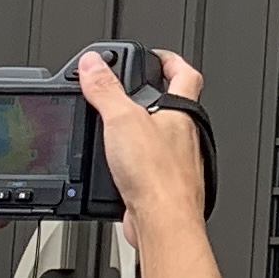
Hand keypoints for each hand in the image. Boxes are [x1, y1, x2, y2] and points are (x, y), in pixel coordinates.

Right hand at [79, 49, 210, 249]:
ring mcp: (175, 161)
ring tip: (118, 124)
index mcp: (182, 112)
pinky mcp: (162, 184)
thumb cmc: (158, 176)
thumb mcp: (122, 120)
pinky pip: (148, 164)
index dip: (171, 61)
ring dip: (140, 128)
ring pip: (160, 136)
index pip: (186, 74)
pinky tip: (117, 164)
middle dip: (152, 96)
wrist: (163, 221)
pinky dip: (133, 159)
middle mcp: (185, 135)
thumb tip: (92, 63)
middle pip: (173, 105)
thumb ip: (106, 90)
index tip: (156, 56)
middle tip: (133, 89)